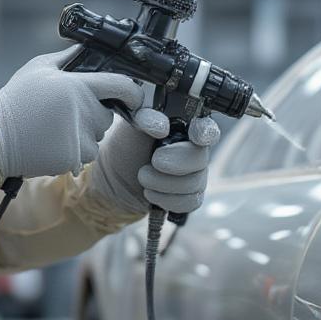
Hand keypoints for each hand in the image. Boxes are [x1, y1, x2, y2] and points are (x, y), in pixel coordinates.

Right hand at [0, 49, 143, 178]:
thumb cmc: (17, 100)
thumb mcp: (39, 67)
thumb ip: (68, 57)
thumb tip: (88, 48)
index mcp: (78, 86)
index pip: (123, 87)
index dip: (133, 92)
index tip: (132, 95)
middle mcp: (85, 112)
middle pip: (108, 114)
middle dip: (96, 111)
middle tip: (70, 110)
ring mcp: (81, 138)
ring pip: (98, 135)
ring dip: (86, 131)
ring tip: (57, 126)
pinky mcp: (75, 158)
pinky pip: (87, 152)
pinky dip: (76, 148)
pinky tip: (54, 141)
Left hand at [90, 112, 220, 215]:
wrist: (113, 178)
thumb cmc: (126, 146)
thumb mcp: (131, 125)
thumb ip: (146, 117)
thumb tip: (162, 125)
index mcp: (185, 127)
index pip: (206, 128)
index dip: (205, 132)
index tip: (196, 137)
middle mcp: (194, 150)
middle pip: (200, 159)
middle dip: (174, 163)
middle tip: (153, 161)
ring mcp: (195, 175)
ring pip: (194, 184)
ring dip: (162, 183)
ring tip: (143, 176)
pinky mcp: (189, 197)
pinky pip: (189, 202)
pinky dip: (166, 199)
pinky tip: (151, 192)